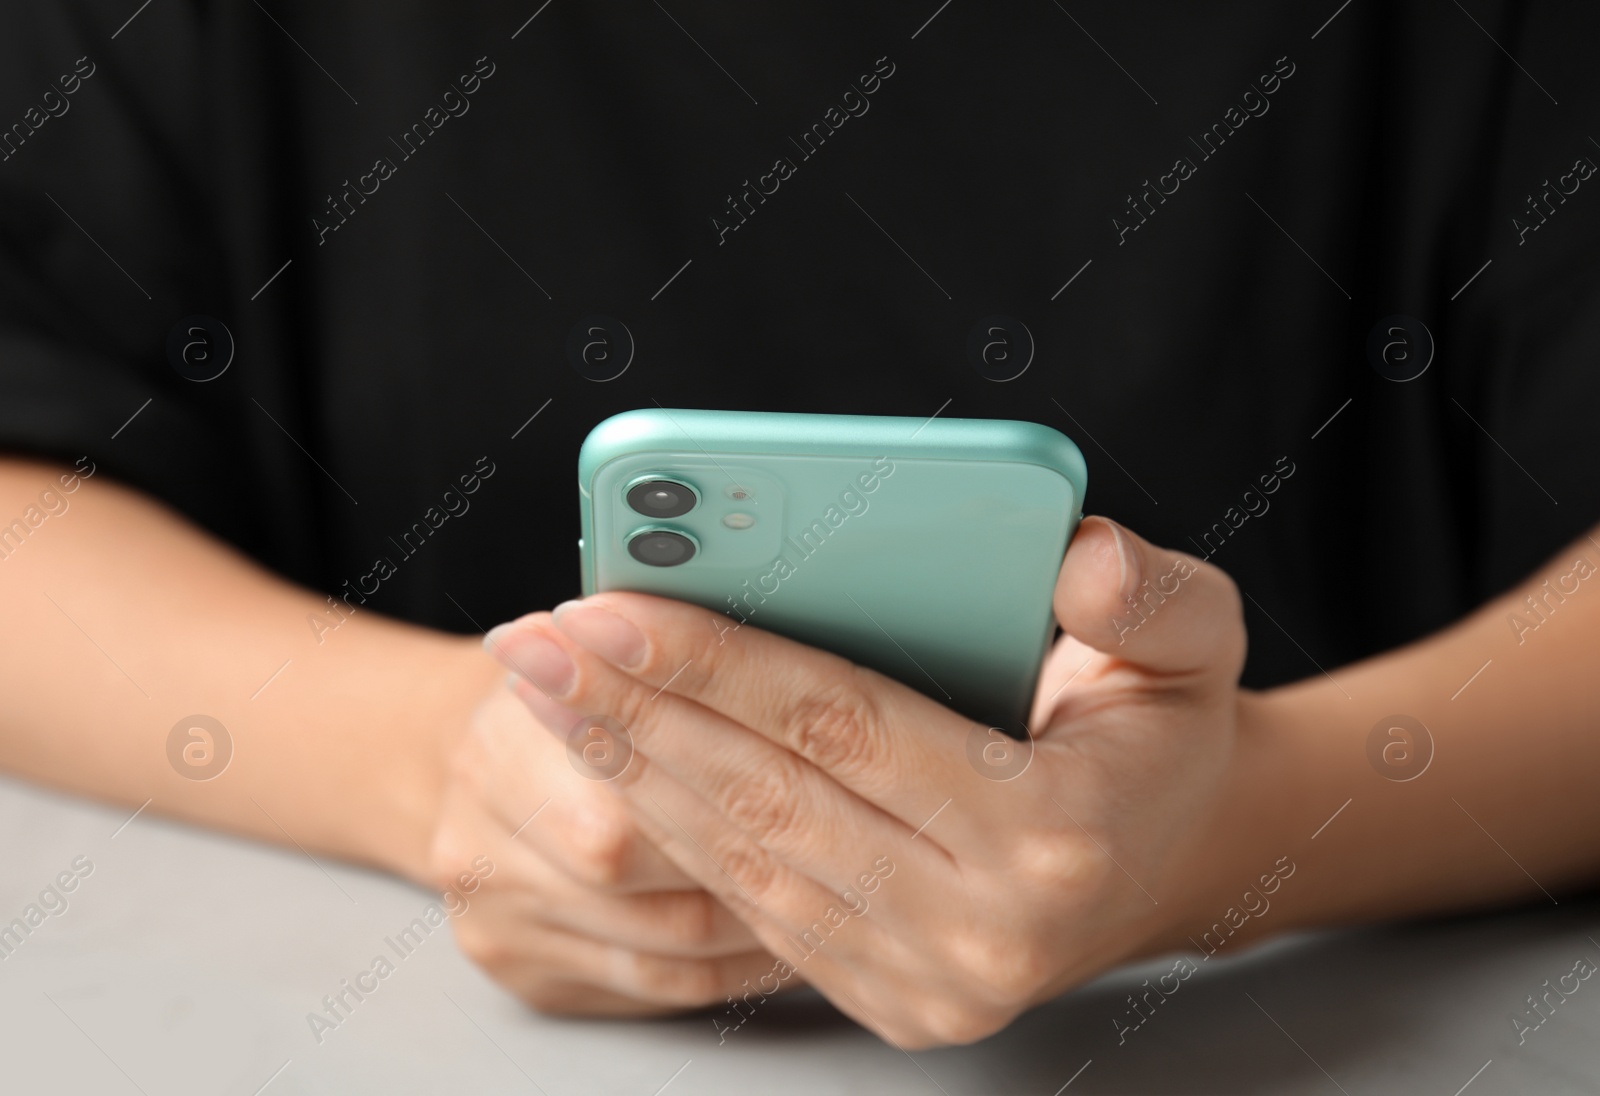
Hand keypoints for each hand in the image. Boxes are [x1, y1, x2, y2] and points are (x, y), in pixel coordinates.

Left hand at [483, 516, 1249, 1045]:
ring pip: (739, 862)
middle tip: (530, 641)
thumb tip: (1075, 557)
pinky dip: (672, 827)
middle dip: (633, 715)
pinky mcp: (889, 1001)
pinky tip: (611, 759)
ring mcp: (928, 984)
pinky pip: (749, 907)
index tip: (607, 603)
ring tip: (543, 690)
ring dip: (629, 770)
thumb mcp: (1196, 640)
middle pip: (765, 800)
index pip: (843, 727)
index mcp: (1050, 833)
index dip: (716, 662)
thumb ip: (1150, 595)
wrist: (1170, 862)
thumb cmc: (1162, 732)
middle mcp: (982, 933)